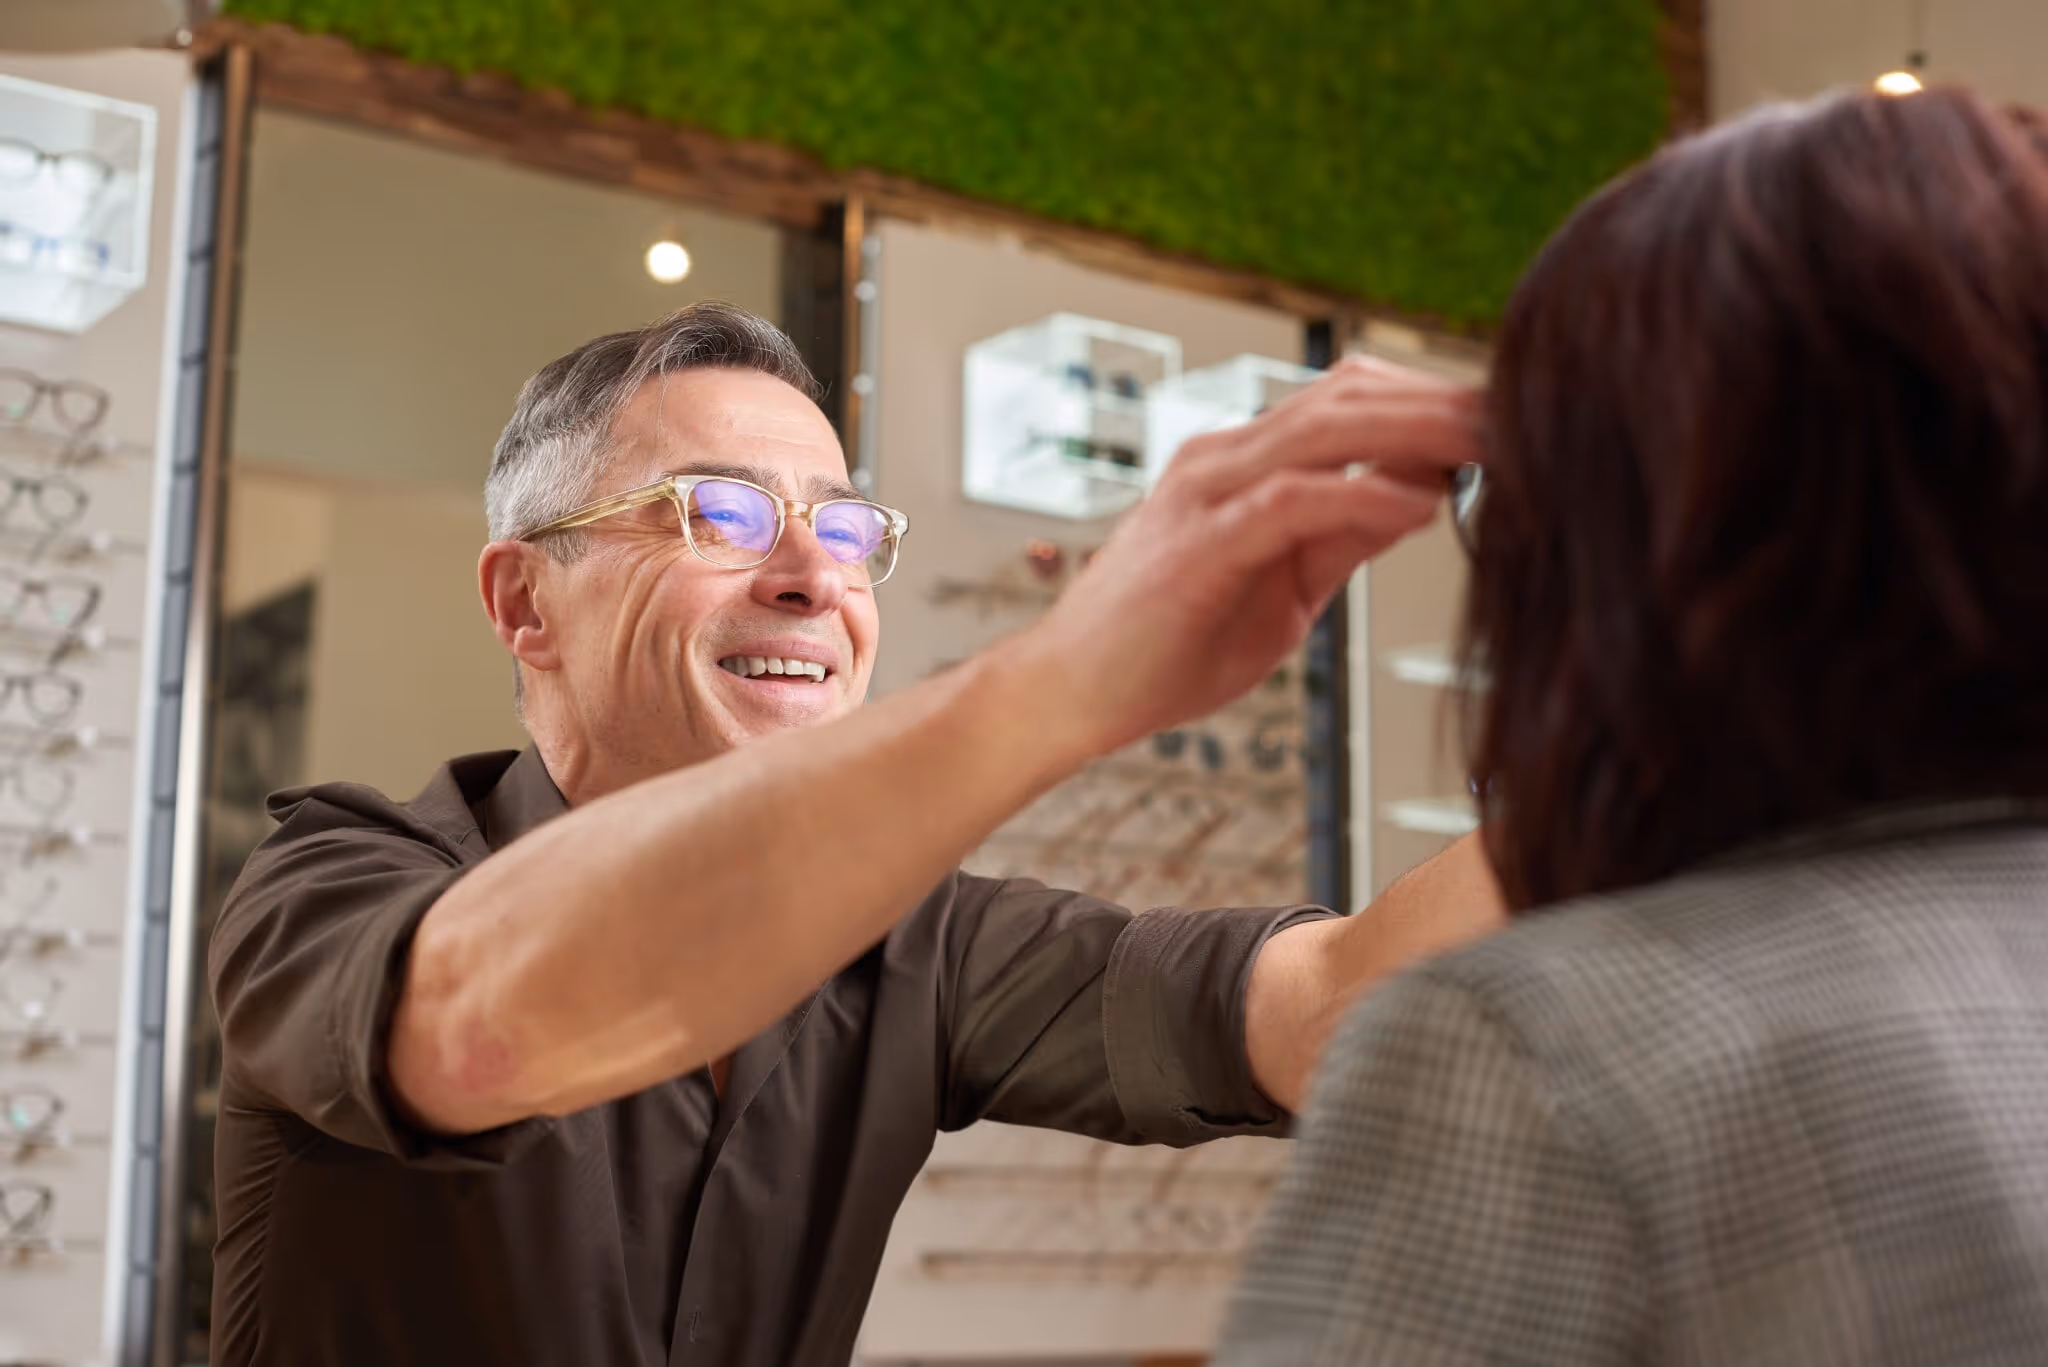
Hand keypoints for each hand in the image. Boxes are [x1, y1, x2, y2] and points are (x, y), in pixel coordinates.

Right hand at [1015, 355, 1480, 757]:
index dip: (1434, 400)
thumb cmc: (1167, 644)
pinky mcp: (1197, 546)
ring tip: (1494, 440)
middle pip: (1350, 397)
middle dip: (1444, 401)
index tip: (1513, 419)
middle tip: (1531, 411)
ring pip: (1324, 430)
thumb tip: (1421, 498)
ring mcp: (1205, 495)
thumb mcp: (1281, 585)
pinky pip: (1289, 502)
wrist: (1069, 694)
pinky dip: (1360, 497)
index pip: (1352, 401)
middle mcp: (1224, 459)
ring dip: (1418, 430)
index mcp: (1244, 462)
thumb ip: (1341, 537)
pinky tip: (1419, 507)